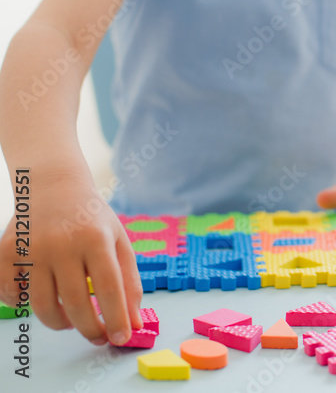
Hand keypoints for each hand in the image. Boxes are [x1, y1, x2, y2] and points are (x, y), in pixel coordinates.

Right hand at [0, 176, 143, 346]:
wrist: (53, 186)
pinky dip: (24, 305)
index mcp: (96, 238)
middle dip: (89, 328)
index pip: (109, 288)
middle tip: (97, 337)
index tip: (121, 339)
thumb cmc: (92, 219)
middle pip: (76, 303)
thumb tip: (134, 323)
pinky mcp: (7, 252)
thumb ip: (129, 282)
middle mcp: (63, 244)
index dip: (116, 319)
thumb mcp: (119, 241)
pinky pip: (11, 295)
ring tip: (71, 320)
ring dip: (59, 322)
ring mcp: (32, 249)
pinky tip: (42, 298)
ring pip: (42, 305)